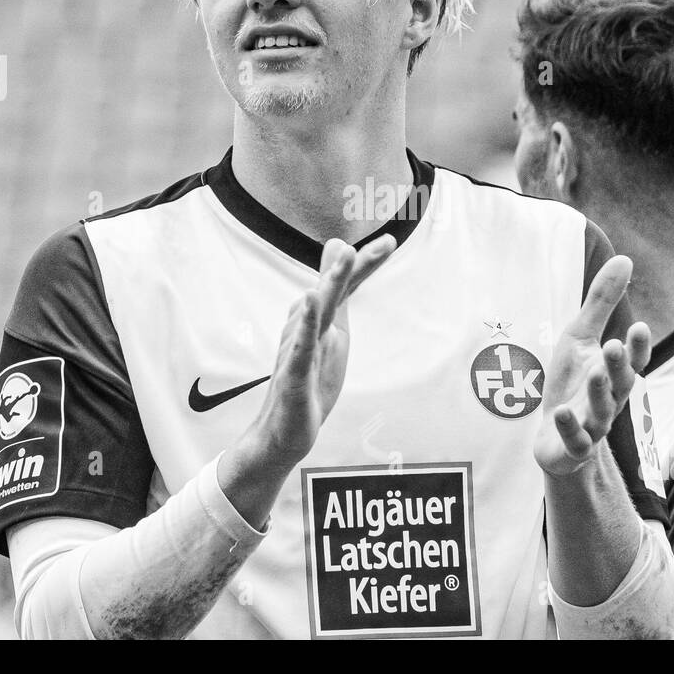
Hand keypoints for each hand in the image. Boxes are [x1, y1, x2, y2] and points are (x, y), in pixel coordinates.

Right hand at [246, 236, 394, 467]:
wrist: (282, 431)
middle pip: (331, 292)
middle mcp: (306, 327)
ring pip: (316, 313)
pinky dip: (305, 324)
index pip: (345, 287)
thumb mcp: (332, 332)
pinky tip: (309, 301)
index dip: (367, 265)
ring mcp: (298, 349)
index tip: (391, 242)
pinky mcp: (292, 374)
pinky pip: (299, 347)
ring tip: (344, 258)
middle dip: (349, 268)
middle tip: (369, 244)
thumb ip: (338, 296)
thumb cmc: (309, 379)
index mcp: (319, 319)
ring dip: (330, 284)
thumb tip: (340, 256)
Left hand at [534, 255, 650, 476]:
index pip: (634, 360)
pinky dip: (571, 428)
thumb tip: (625, 258)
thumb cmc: (571, 381)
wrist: (552, 435)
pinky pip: (576, 441)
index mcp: (614, 374)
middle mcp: (609, 400)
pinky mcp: (573, 447)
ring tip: (594, 373)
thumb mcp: (580, 337)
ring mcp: (593, 426)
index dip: (638, 347)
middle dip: (618, 366)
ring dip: (598, 394)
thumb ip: (602, 302)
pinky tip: (563, 412)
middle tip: (614, 346)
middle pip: (620, 385)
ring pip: (601, 412)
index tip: (640, 326)